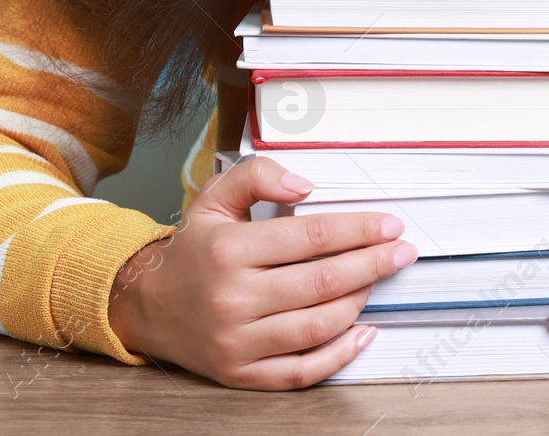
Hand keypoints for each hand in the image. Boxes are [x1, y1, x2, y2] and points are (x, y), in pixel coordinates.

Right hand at [107, 156, 417, 389]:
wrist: (146, 305)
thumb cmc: (191, 251)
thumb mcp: (214, 198)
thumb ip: (258, 176)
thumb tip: (306, 186)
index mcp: (229, 250)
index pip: (311, 238)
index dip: (358, 230)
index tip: (389, 226)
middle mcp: (233, 298)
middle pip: (323, 282)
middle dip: (373, 264)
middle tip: (402, 252)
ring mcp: (238, 340)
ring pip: (318, 325)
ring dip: (359, 302)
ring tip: (377, 281)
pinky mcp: (242, 372)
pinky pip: (301, 370)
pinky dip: (339, 354)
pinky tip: (362, 331)